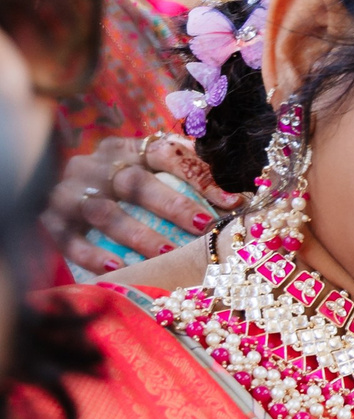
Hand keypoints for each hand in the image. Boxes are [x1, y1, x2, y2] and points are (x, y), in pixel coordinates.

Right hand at [43, 134, 233, 272]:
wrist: (52, 190)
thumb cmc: (122, 189)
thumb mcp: (149, 173)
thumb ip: (186, 174)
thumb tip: (239, 197)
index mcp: (125, 149)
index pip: (165, 152)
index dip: (200, 174)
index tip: (233, 200)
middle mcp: (94, 165)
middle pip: (135, 182)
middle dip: (172, 205)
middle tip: (202, 227)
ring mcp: (68, 192)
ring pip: (104, 212)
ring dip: (137, 235)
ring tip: (166, 255)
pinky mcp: (49, 219)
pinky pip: (68, 239)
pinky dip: (92, 255)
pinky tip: (118, 269)